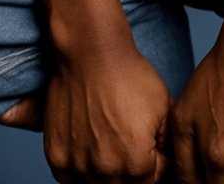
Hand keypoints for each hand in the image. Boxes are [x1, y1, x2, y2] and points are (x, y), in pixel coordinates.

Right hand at [0, 39, 171, 183]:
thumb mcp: (164, 108)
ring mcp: (78, 165)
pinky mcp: (57, 156)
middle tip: (130, 143)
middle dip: (134, 170)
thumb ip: (167, 145)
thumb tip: (166, 163)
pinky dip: (80, 174)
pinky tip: (89, 154)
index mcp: (137, 164)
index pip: (153, 180)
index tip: (153, 145)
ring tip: (110, 145)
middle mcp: (106, 171)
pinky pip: (70, 181)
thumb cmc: (128, 75)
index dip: (157, 161)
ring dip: (107, 173)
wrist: (91, 52)